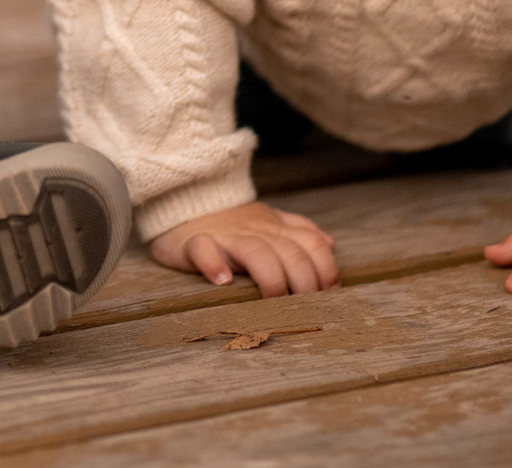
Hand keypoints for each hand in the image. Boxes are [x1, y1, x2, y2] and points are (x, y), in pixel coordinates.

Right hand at [149, 201, 338, 296]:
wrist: (182, 201)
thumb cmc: (230, 221)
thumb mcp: (269, 220)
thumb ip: (299, 230)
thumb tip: (330, 244)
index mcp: (275, 226)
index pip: (312, 243)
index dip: (326, 269)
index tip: (328, 295)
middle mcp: (255, 229)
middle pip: (290, 252)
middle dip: (304, 283)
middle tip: (304, 310)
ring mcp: (226, 235)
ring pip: (256, 252)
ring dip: (272, 280)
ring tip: (274, 302)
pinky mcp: (195, 241)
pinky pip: (204, 249)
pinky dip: (214, 264)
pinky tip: (221, 281)